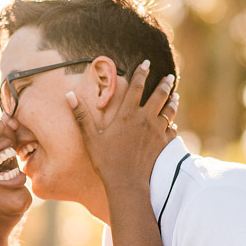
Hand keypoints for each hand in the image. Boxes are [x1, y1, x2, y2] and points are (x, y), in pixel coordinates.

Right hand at [67, 62, 177, 185]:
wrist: (128, 183)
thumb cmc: (107, 161)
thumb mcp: (91, 138)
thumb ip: (81, 116)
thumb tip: (69, 95)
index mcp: (128, 114)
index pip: (137, 86)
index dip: (142, 72)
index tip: (146, 63)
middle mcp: (145, 119)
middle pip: (159, 95)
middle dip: (164, 84)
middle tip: (169, 76)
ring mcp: (157, 132)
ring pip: (169, 111)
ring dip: (172, 101)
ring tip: (176, 95)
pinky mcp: (164, 145)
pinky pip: (172, 130)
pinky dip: (173, 125)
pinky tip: (173, 124)